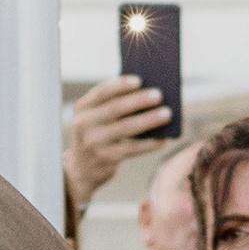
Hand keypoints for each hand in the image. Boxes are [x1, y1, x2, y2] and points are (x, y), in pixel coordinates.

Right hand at [63, 75, 174, 220]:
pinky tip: (162, 139)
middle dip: (138, 101)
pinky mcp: (106, 159)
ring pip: (126, 128)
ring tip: (167, 114)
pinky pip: (132, 149)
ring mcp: (94, 143)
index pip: (101, 92)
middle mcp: (84, 124)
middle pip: (115, 108)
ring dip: (149, 120)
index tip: (139, 80)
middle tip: (159, 95)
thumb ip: (112, 105)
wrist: (81, 169)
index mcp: (83, 108)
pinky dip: (149, 143)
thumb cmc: (98, 135)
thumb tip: (148, 95)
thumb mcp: (96, 118)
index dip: (119, 85)